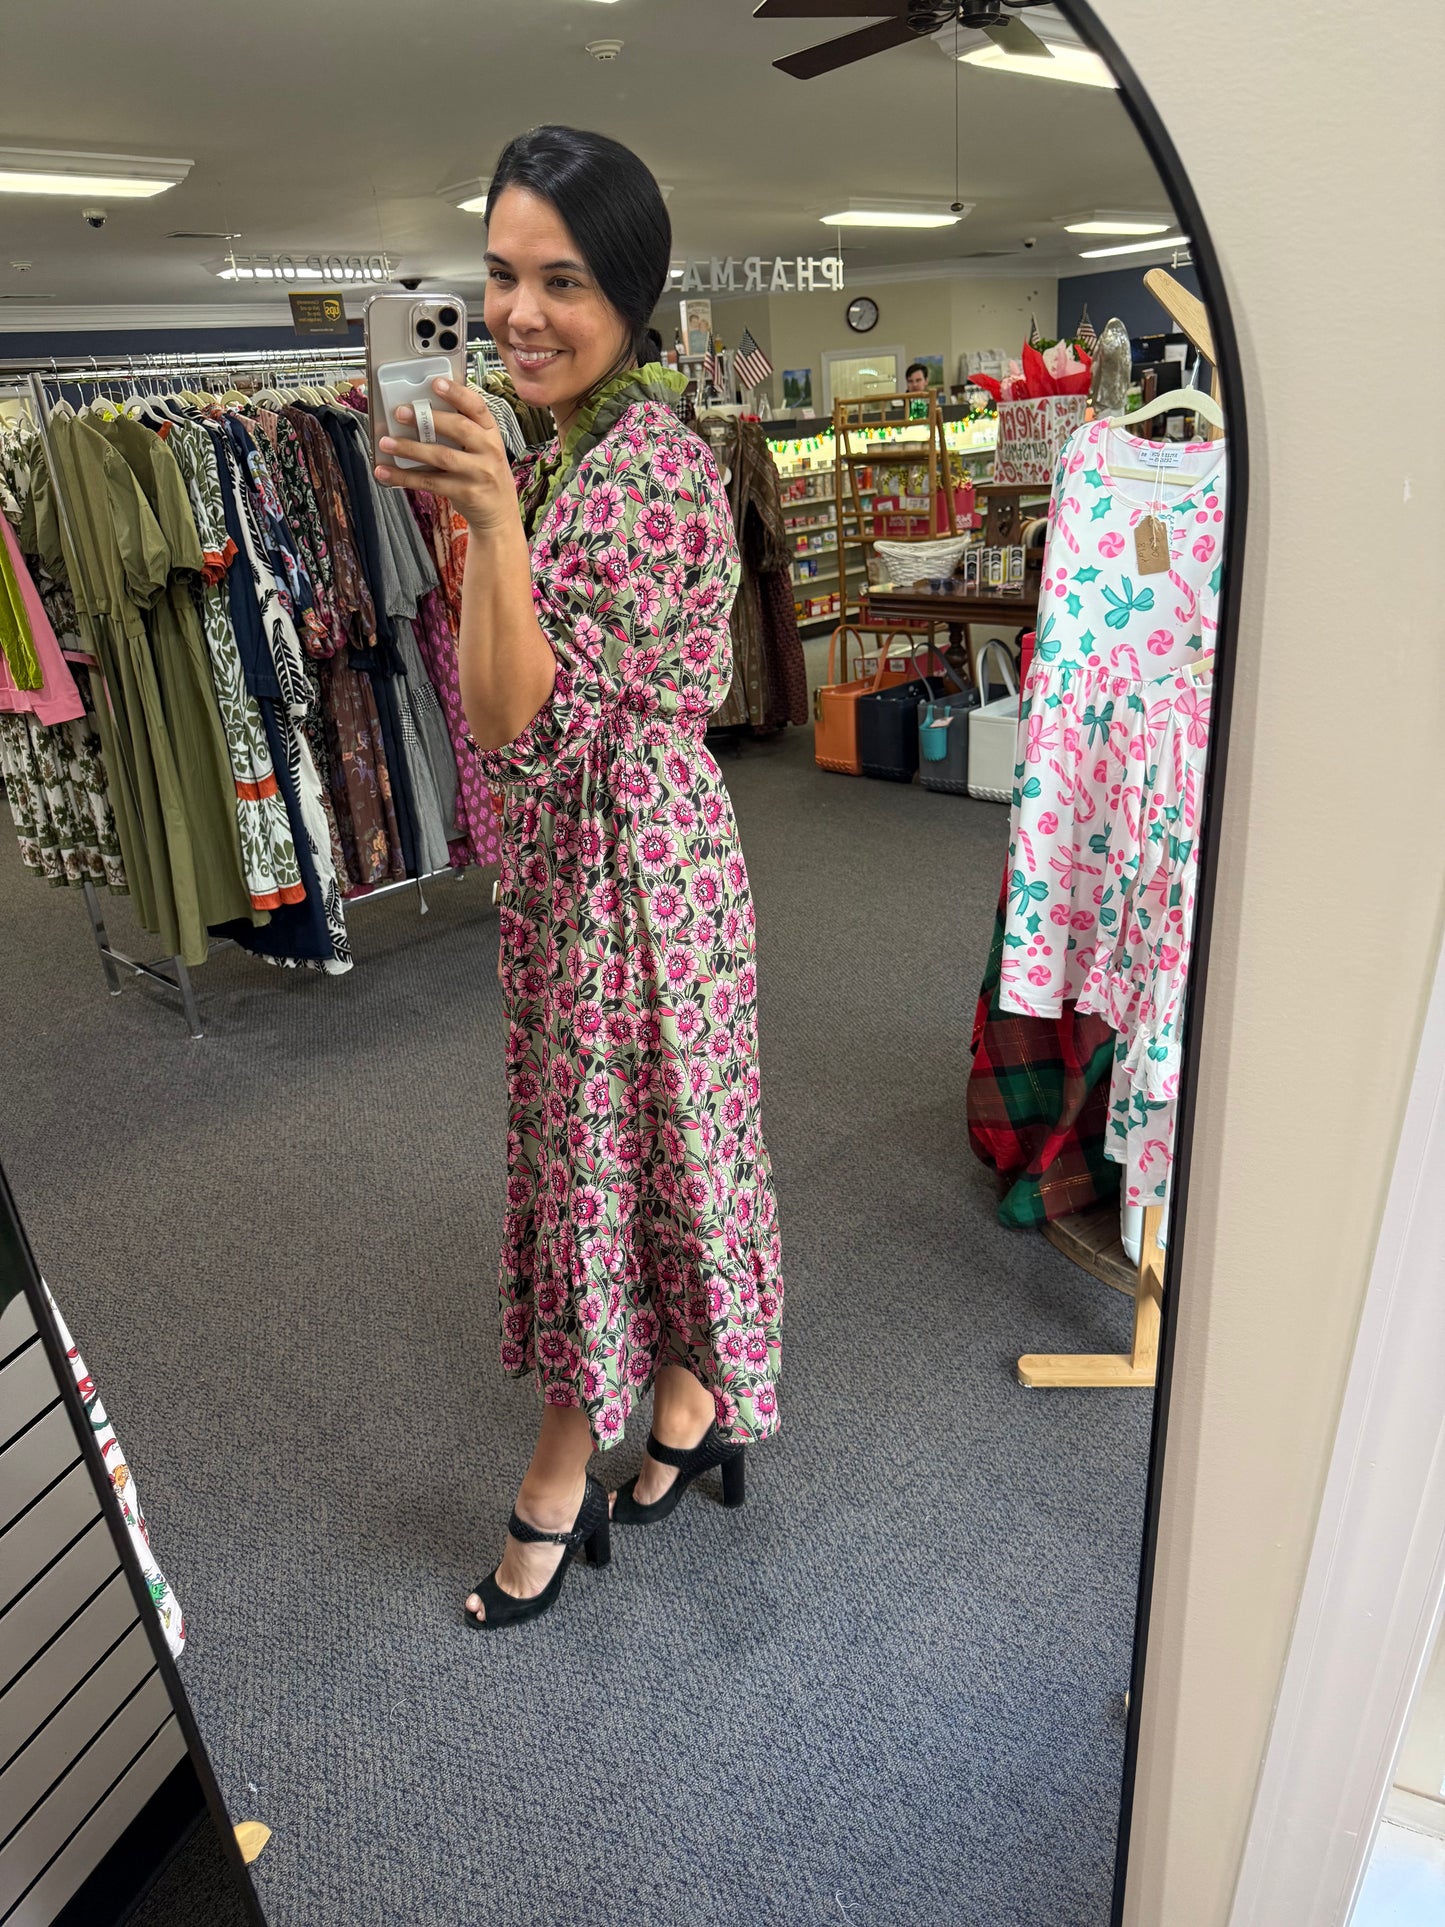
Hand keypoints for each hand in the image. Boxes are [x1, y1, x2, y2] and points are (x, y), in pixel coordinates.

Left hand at [375, 379, 518, 535]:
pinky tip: (386, 472)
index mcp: (491, 434)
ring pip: (442, 456)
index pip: (477, 407)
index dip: (457, 393)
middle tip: (401, 413)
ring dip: (410, 448)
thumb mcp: (483, 450)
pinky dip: (405, 477)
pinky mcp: (467, 493)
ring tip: (386, 442)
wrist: (500, 515)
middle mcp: (490, 451)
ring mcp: (480, 473)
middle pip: (459, 428)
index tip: (435, 383)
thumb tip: (422, 414)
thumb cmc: (485, 476)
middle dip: (427, 418)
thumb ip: (462, 433)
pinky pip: (431, 482)